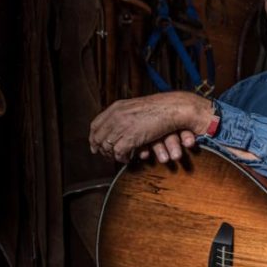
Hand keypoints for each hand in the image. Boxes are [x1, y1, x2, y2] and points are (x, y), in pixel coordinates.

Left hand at [90, 92, 212, 161]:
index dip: (94, 136)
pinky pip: (119, 152)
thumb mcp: (138, 108)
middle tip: (105, 156)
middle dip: (100, 148)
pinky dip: (121, 158)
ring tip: (116, 159)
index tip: (95, 144)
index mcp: (117, 107)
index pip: (96, 124)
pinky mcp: (130, 137)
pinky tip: (126, 159)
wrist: (173, 108)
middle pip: (99, 136)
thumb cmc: (161, 108)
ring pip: (107, 146)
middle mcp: (116, 116)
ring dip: (111, 155)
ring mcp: (122, 126)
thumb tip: (120, 125)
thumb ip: (127, 115)